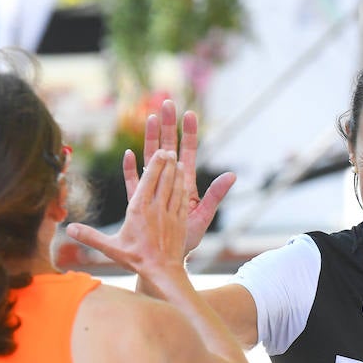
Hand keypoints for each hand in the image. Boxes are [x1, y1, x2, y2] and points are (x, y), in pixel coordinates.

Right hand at [66, 150, 188, 286]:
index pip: (148, 181)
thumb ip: (90, 236)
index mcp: (139, 210)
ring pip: (175, 187)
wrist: (161, 272)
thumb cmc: (135, 259)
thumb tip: (69, 229)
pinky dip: (182, 188)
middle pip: (163, 179)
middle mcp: (156, 208)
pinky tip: (183, 181)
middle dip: (166, 163)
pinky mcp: (180, 222)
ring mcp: (170, 214)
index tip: (159, 152)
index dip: (155, 165)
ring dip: (175, 173)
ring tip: (176, 160)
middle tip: (168, 149)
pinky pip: (182, 200)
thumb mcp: (110, 248)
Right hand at [123, 98, 235, 255]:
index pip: (186, 154)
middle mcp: (168, 183)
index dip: (188, 134)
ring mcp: (152, 190)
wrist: (167, 260)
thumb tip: (233, 175)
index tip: (190, 114)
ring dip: (150, 139)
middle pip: (167, 149)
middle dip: (167, 126)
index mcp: (183, 185)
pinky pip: (133, 183)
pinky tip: (129, 155)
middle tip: (166, 102)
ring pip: (150, 160)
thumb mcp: (204, 218)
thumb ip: (215, 196)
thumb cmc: (187, 240)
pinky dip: (131, 170)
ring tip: (149, 118)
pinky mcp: (139, 202)